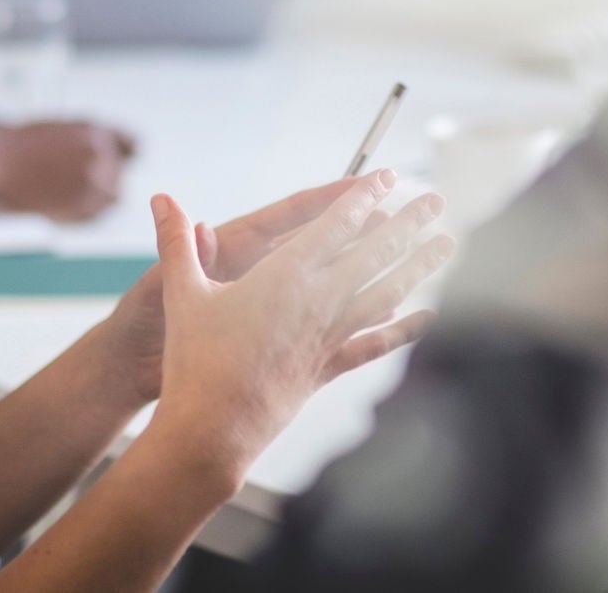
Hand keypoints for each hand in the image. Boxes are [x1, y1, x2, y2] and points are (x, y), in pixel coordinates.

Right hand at [0, 120, 136, 221]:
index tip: (119, 160)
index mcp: (96, 132)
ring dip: (96, 194)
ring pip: (112, 194)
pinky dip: (86, 210)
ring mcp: (92, 183)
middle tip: (76, 177)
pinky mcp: (82, 207)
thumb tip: (116, 148)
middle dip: (105, 174)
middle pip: (120, 171)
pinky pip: (98, 212)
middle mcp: (100, 156)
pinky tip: (64, 200)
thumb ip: (94, 137)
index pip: (132, 145)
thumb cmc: (19, 145)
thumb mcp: (63, 126)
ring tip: (67, 189)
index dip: (121, 154)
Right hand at [143, 174, 453, 488]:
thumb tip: (161, 199)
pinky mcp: (329, 367)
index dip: (362, 197)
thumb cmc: (194, 360)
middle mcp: (317, 302)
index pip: (334, 225)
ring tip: (447, 245)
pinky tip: (430, 319)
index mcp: (284, 276)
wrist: (213, 429)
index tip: (389, 178)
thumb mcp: (182, 294)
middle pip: (374, 253)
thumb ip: (176, 243)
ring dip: (418, 266)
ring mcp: (329, 336)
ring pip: (386, 292)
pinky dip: (405, 330)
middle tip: (438, 202)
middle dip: (408, 223)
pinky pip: (376, 344)